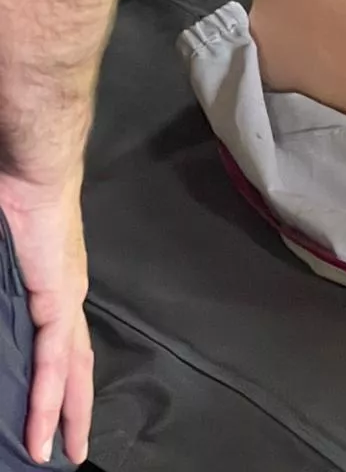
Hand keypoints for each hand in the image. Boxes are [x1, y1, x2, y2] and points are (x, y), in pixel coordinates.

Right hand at [0, 173, 91, 465]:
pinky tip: (45, 432)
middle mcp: (66, 296)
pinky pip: (55, 361)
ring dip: (67, 415)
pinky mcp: (59, 298)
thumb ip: (7, 300)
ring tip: (59, 455)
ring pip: (71, 372)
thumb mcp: (5, 267)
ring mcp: (66, 298)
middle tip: (69, 452)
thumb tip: (4, 323)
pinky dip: (50, 399)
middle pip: (75, 365)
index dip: (60, 382)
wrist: (31, 166)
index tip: (56, 416)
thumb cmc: (10, 202)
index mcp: (52, 285)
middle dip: (73, 410)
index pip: (60, 344)